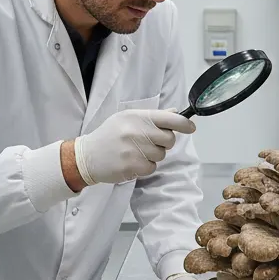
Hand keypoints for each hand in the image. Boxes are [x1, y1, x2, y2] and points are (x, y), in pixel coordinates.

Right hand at [73, 109, 194, 185]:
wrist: (87, 156)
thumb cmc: (109, 135)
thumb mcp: (126, 119)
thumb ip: (152, 116)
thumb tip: (175, 112)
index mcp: (137, 116)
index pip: (169, 118)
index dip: (184, 123)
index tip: (191, 127)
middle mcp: (137, 131)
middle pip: (169, 139)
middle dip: (164, 143)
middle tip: (149, 143)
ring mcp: (134, 149)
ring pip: (161, 155)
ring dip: (153, 156)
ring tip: (136, 152)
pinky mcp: (132, 166)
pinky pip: (152, 167)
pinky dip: (145, 167)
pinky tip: (132, 161)